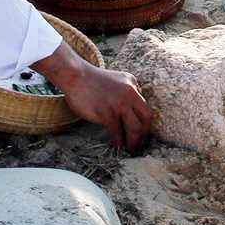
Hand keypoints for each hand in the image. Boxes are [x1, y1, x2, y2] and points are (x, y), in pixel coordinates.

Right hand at [33, 43, 151, 152]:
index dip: (146, 125)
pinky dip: (118, 141)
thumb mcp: (119, 79)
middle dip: (143, 134)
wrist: (76, 76)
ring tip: (129, 148)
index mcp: (133, 85)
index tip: (142, 134)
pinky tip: (117, 146)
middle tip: (138, 144)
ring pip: (134, 128)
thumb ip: (128, 92)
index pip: (147, 109)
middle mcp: (129, 94)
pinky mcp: (106, 113)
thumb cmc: (94, 81)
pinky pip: (116, 131)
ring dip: (132, 141)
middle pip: (146, 119)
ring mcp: (118, 104)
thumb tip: (134, 111)